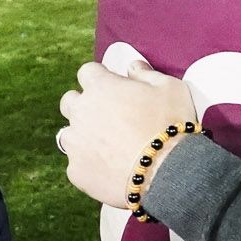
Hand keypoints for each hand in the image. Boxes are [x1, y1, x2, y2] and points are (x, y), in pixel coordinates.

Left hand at [55, 57, 196, 208]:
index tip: (113, 86)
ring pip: (69, 135)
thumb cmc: (171, 125)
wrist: (168, 172)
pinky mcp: (76, 171)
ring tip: (109, 147)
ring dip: (84, 137)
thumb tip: (132, 67)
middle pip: (70, 101)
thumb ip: (146, 73)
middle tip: (107, 116)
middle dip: (84, 105)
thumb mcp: (170, 88)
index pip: (87, 72)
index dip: (100, 77)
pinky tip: (112, 169)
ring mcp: (75, 143)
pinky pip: (78, 165)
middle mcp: (81, 112)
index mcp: (100, 87)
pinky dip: (90, 165)